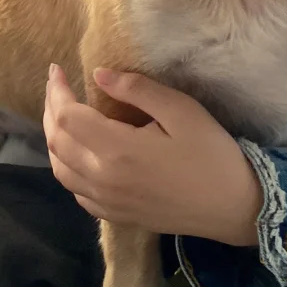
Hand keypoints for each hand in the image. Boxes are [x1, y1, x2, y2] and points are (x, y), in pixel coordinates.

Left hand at [43, 64, 262, 245]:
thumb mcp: (182, 111)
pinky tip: (78, 154)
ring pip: (60, 170)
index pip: (67, 117)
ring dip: (54, 140)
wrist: (235, 207)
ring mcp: (107, 202)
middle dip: (50, 110)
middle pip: (56, 143)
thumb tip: (99, 75)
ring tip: (61, 115)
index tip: (58, 70)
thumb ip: (138, 90)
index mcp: (118, 151)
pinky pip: (76, 192)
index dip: (57, 91)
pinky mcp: (116, 216)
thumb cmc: (212, 154)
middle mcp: (103, 180)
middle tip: (57, 87)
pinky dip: (67, 168)